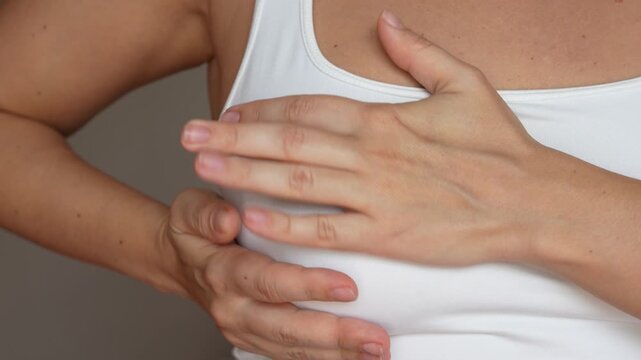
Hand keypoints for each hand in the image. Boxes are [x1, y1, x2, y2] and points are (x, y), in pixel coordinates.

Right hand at [164, 189, 389, 358]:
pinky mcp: (256, 340)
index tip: (348, 287)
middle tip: (375, 337)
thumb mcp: (190, 209)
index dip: (308, 287)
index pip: (269, 282)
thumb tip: (227, 220)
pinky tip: (356, 357)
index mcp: (221, 272)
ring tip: (377, 351)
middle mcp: (233, 308)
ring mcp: (244, 330)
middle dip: (334, 335)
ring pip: (292, 348)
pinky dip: (325, 358)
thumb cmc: (195, 230)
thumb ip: (206, 212)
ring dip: (336, 354)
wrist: (180, 263)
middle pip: (286, 327)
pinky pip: (291, 354)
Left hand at [181, 11, 565, 266]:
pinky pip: (327, 231)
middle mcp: (370, 155)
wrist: (532, 202)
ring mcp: (375, 196)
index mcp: (383, 120)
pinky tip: (252, 219)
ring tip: (203, 170)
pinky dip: (288, 225)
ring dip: (245, 175)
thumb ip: (419, 51)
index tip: (230, 113)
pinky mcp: (386, 235)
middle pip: (288, 142)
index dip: (263, 111)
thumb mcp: (465, 83)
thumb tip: (386, 21)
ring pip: (297, 183)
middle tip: (189, 138)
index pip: (308, 109)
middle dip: (233, 139)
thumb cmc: (499, 147)